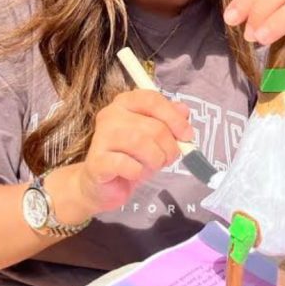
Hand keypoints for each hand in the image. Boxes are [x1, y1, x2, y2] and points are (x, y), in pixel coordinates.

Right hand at [74, 89, 193, 213]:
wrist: (104, 185)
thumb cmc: (131, 157)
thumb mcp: (155, 138)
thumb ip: (169, 121)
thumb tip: (184, 110)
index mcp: (124, 103)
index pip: (152, 100)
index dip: (174, 118)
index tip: (187, 135)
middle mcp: (110, 115)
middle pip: (152, 126)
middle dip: (169, 146)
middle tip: (169, 158)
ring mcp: (101, 137)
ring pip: (141, 143)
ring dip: (156, 159)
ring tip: (154, 165)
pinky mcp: (97, 161)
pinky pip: (128, 165)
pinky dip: (139, 172)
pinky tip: (135, 173)